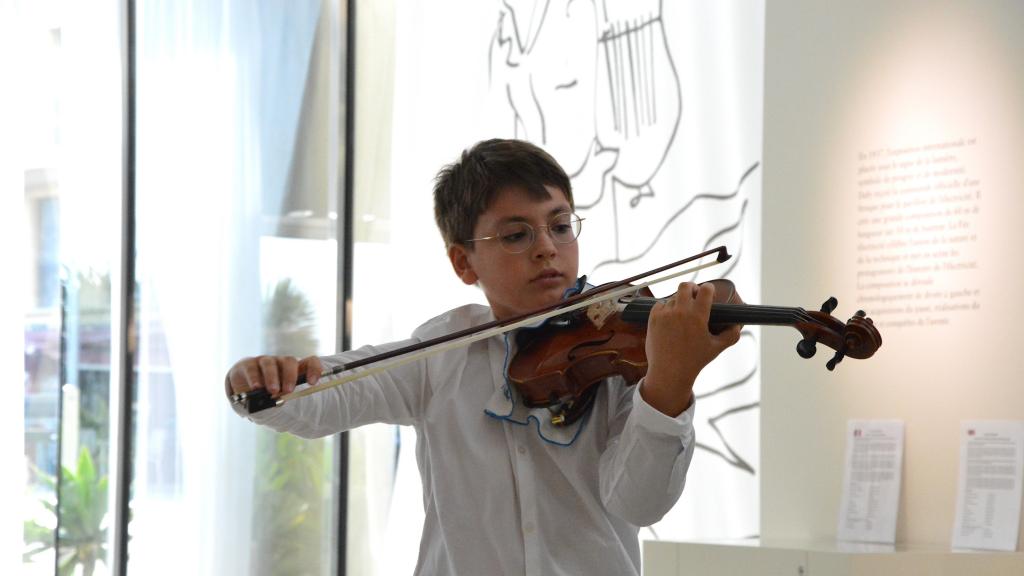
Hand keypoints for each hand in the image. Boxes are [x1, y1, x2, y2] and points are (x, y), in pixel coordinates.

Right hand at [226, 355, 322, 397]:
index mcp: (293, 370)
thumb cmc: (267, 396)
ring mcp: (263, 361)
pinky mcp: (247, 365)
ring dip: (272, 377)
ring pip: (270, 364)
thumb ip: (284, 398)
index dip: (314, 369)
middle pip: (289, 361)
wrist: (244, 393)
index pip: (309, 362)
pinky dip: (254, 378)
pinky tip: (256, 387)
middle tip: (288, 390)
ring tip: (273, 391)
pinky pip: (251, 368)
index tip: (313, 382)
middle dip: (290, 376)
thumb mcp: (280, 398)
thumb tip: (283, 404)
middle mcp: (280, 362)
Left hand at [640, 281, 742, 415]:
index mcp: (697, 316)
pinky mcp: (653, 319)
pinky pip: (660, 304)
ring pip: (673, 297)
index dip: (709, 288)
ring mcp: (665, 314)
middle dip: (692, 288)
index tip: (710, 291)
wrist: (669, 372)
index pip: (705, 290)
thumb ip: (731, 336)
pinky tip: (670, 315)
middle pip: (685, 286)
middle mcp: (680, 312)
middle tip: (695, 295)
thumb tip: (737, 326)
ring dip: (679, 301)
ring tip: (683, 312)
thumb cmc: (694, 361)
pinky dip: (666, 308)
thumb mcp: (716, 348)